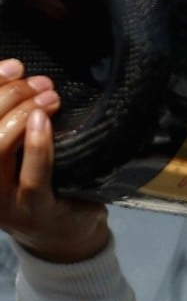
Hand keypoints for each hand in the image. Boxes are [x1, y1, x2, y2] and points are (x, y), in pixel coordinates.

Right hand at [0, 58, 108, 262]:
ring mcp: (0, 201)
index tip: (12, 66)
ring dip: (21, 116)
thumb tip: (19, 74)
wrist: (66, 234)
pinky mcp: (31, 212)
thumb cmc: (43, 183)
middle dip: (6, 97)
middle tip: (38, 83)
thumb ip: (13, 123)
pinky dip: (37, 145)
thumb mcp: (20, 153)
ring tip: (48, 97)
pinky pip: (31, 176)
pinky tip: (43, 121)